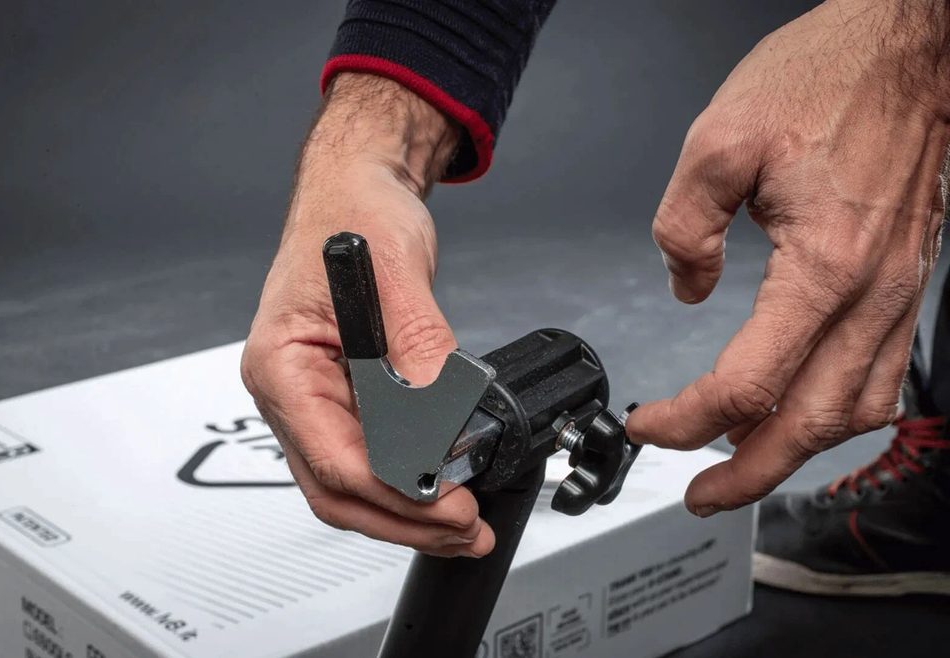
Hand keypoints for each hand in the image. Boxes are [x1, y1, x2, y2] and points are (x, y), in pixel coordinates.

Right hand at [241, 73, 495, 556]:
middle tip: (466, 530)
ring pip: (352, 483)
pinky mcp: (345, 396)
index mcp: (282, 363)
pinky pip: (371, 456)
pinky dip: (408, 481)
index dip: (396, 492)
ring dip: (408, 512)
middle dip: (404, 521)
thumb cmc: (354, 211)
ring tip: (463, 523)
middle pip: (337, 488)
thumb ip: (418, 346)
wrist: (357, 190)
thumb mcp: (396, 271)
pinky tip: (444, 488)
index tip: (450, 504)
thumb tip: (444, 414)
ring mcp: (315, 398)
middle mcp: (290, 390)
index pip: (332, 456)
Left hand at [627, 0, 949, 515]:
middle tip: (698, 494)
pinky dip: (837, 411)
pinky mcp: (903, 281)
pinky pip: (882, 374)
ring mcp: (897, 293)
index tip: (650, 424)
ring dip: (796, 451)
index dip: (689, 420)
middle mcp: (871, 293)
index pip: (748, 383)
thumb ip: (684, 225)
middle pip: (809, 423)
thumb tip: (685, 284)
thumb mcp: (719, 140)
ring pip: (855, 410)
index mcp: (824, 265)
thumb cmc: (826, 79)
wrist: (907, 47)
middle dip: (746, 473)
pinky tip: (804, 410)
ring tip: (742, 463)